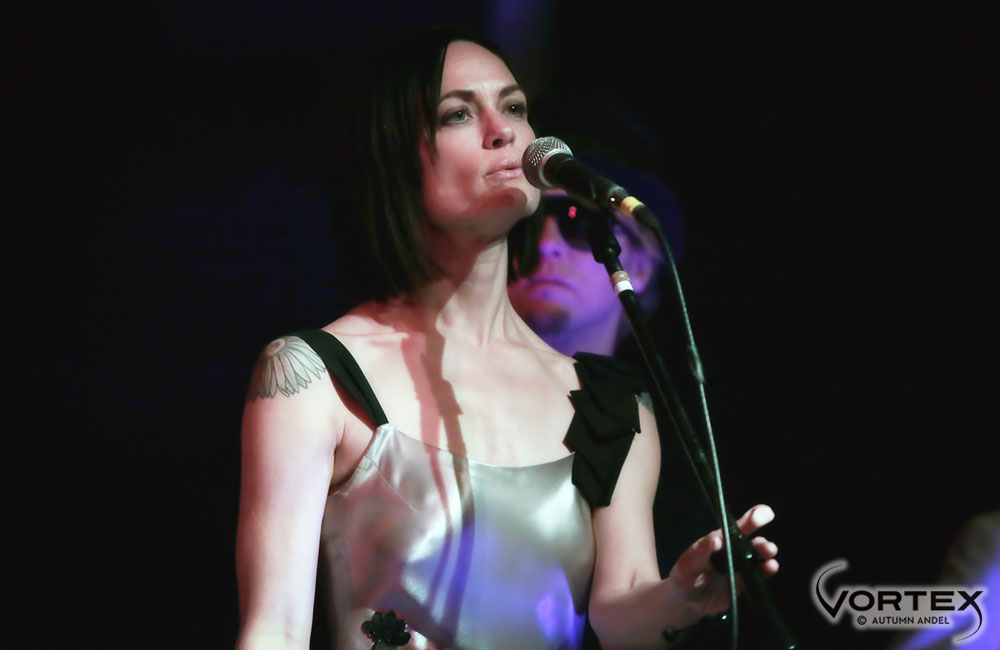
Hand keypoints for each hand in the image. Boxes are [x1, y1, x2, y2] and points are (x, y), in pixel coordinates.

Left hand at [666, 504, 778, 618]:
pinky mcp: (745, 582)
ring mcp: (741, 566)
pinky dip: (767, 570)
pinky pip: (760, 575)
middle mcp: (734, 550)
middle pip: (753, 541)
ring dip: (767, 554)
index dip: (753, 517)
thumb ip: (701, 551)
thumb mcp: (688, 563)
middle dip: (763, 542)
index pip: (738, 525)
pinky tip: (770, 568)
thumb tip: (717, 539)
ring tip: (769, 556)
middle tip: (766, 547)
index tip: (764, 513)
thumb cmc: (685, 576)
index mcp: (720, 539)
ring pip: (759, 556)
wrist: (687, 602)